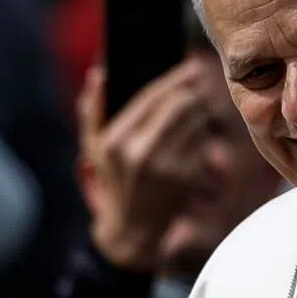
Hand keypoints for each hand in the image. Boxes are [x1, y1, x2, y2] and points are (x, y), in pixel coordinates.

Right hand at [79, 59, 211, 270]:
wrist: (132, 230)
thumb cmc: (112, 182)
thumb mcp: (93, 149)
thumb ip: (92, 110)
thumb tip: (100, 73)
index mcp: (116, 140)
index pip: (154, 96)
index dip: (177, 78)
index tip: (192, 67)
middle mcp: (141, 152)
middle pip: (183, 104)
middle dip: (193, 94)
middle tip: (196, 90)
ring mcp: (167, 166)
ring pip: (198, 121)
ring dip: (201, 114)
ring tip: (193, 117)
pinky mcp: (187, 178)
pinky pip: (204, 143)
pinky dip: (202, 137)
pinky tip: (192, 142)